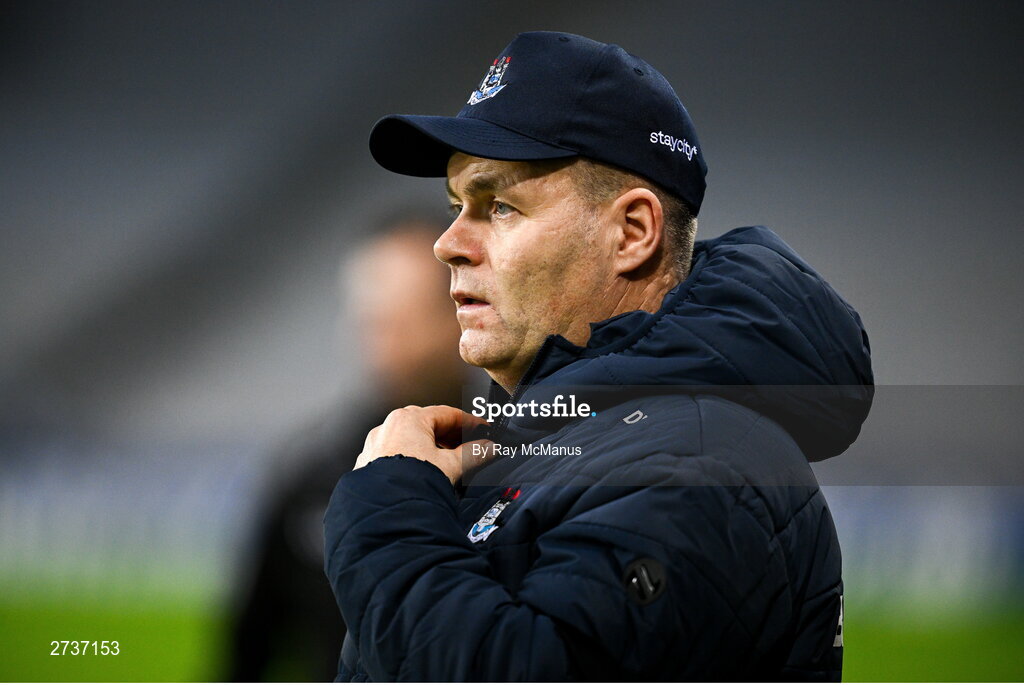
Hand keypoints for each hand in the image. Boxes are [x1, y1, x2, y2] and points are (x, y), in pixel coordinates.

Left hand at [354, 405, 493, 484]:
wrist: (385, 514)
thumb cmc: (411, 484)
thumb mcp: (451, 466)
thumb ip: (473, 453)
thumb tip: (487, 448)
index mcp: (408, 419)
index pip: (447, 413)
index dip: (470, 422)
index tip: (482, 429)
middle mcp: (388, 428)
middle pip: (427, 425)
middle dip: (450, 435)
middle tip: (469, 445)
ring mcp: (375, 447)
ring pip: (409, 440)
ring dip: (431, 448)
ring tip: (448, 462)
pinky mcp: (368, 466)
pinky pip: (395, 455)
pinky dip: (412, 460)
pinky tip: (423, 473)